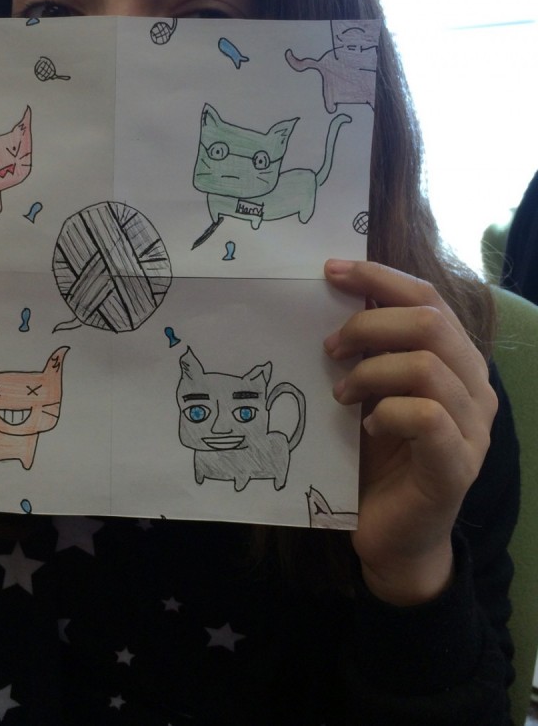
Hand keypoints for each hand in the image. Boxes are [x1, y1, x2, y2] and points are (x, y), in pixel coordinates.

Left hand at [323, 259, 496, 605]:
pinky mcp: (457, 466)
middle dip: (369, 325)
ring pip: (427, 366)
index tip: (330, 271)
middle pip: (430, 323)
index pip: (427, 298)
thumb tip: (331, 295)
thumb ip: (367, 348)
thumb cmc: (378, 456)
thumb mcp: (369, 389)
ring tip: (341, 391)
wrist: (393, 534)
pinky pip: (427, 417)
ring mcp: (473, 429)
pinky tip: (368, 426)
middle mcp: (475, 388)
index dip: (379, 277)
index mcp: (455, 360)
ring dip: (371, 371)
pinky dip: (388, 412)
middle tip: (329, 347)